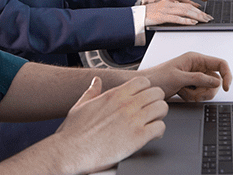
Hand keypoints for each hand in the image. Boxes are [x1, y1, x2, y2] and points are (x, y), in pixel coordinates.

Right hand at [51, 77, 167, 173]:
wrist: (70, 151)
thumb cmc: (74, 132)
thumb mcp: (81, 105)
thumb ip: (92, 91)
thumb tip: (96, 81)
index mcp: (114, 95)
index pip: (143, 81)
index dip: (147, 89)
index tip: (145, 98)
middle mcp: (126, 104)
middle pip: (157, 93)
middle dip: (156, 101)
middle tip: (152, 111)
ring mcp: (133, 120)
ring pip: (162, 108)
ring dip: (160, 115)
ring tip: (153, 122)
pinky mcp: (138, 137)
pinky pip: (160, 128)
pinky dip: (159, 131)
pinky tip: (152, 135)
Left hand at [143, 51, 231, 101]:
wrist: (145, 87)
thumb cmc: (156, 77)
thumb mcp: (178, 78)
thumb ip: (198, 79)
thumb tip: (216, 81)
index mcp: (195, 59)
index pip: (220, 64)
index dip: (227, 75)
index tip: (226, 87)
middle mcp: (197, 66)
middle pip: (215, 81)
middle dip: (206, 90)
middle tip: (193, 93)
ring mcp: (194, 77)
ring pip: (208, 89)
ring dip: (198, 94)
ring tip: (183, 92)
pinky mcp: (191, 86)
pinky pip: (200, 94)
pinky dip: (192, 97)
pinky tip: (181, 93)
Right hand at [144, 0, 211, 25]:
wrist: (137, 14)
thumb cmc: (148, 11)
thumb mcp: (159, 4)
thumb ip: (168, 0)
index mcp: (170, 1)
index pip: (187, 3)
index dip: (197, 8)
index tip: (205, 13)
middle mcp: (169, 3)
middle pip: (189, 7)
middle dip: (200, 13)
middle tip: (208, 18)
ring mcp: (166, 10)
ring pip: (185, 11)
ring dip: (196, 16)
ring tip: (204, 20)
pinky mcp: (163, 17)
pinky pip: (177, 18)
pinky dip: (186, 20)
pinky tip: (193, 22)